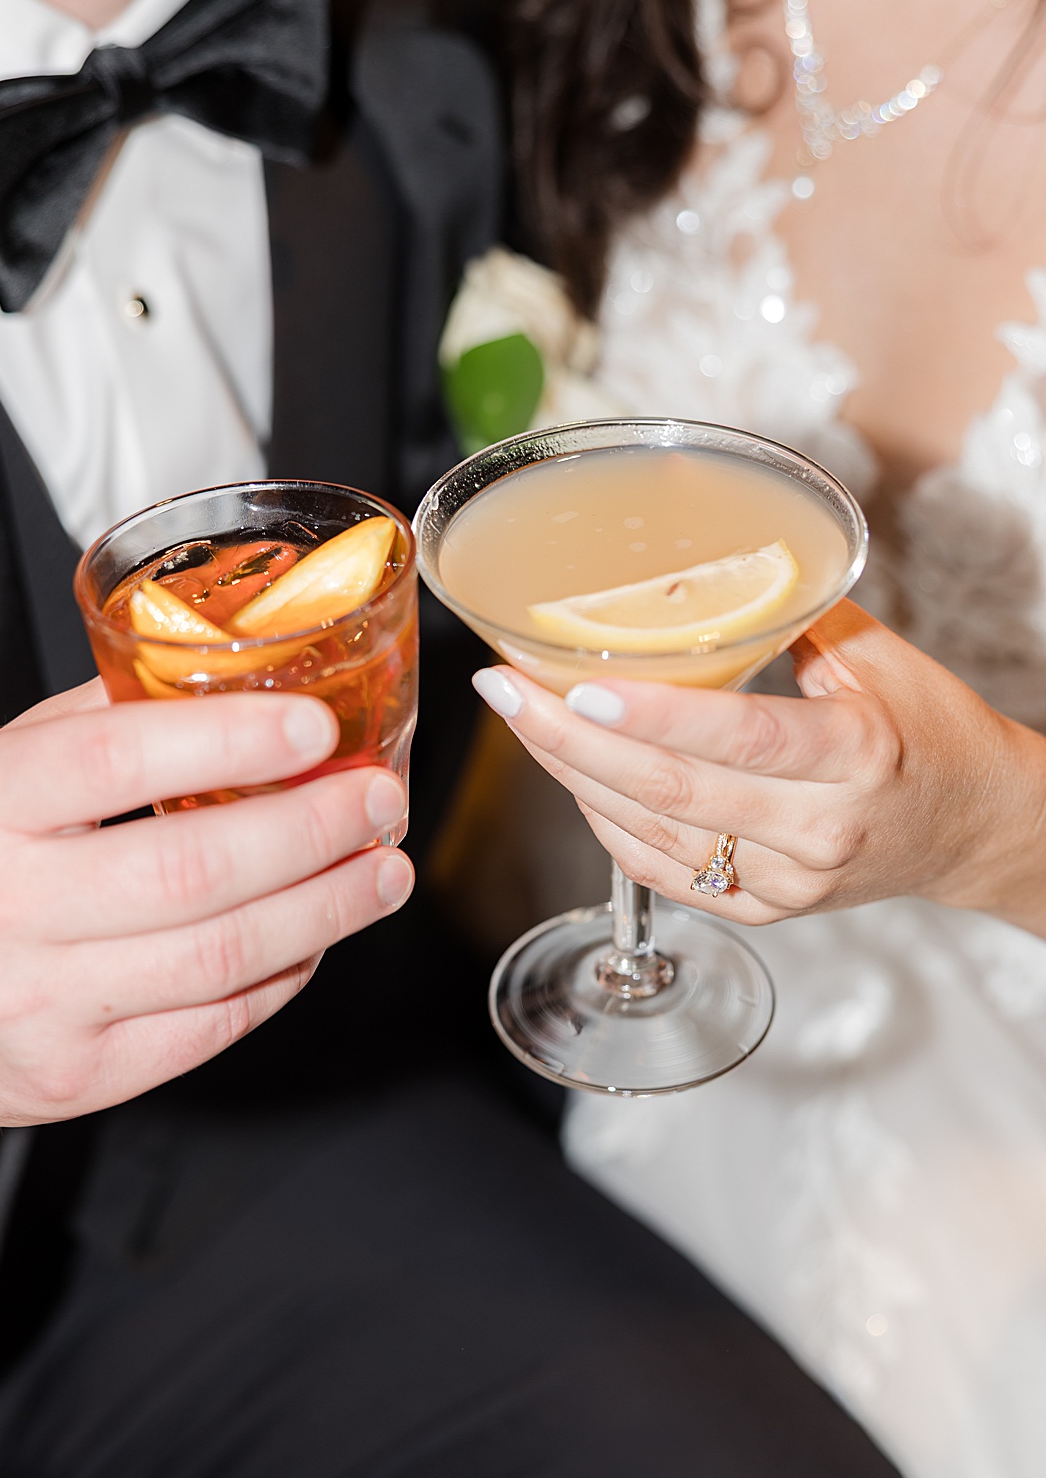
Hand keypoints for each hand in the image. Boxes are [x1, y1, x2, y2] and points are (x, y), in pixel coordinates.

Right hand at [0, 678, 413, 1179]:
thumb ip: (94, 724)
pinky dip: (283, 976)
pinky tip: (316, 937)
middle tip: (379, 801)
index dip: (232, 741)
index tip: (315, 728)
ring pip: (219, 956)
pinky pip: (211, 1025)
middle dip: (312, 831)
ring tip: (381, 870)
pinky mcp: (75, 1077)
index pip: (116, 760)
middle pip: (192, 870)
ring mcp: (34, 1003)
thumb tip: (238, 679)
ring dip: (325, 908)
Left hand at [475, 600, 1045, 929]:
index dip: (651, 716)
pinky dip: (603, 818)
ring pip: (649, 831)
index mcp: (855, 755)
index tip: (575, 688)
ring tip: (519, 717)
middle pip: (668, 789)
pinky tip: (572, 772)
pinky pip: (658, 867)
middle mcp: (818, 829)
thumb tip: (695, 568)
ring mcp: (785, 881)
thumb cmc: (930, 733)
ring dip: (571, 774)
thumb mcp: (880, 661)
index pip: (740, 736)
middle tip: (502, 690)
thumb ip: (790, 617)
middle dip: (567, 739)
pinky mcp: (760, 909)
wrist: (975, 828)